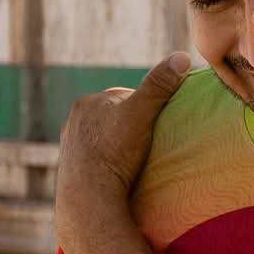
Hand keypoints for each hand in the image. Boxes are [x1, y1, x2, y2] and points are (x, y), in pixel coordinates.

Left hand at [54, 53, 190, 250]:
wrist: (89, 197)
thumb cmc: (115, 153)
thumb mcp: (142, 114)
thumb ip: (159, 85)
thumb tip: (182, 56)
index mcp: (88, 102)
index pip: (126, 97)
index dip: (146, 108)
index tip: (159, 123)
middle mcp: (74, 121)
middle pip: (113, 118)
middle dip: (130, 126)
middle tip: (150, 143)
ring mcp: (70, 146)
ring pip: (103, 138)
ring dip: (118, 145)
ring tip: (135, 160)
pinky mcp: (70, 169)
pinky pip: (95, 159)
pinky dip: (107, 162)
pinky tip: (119, 173)